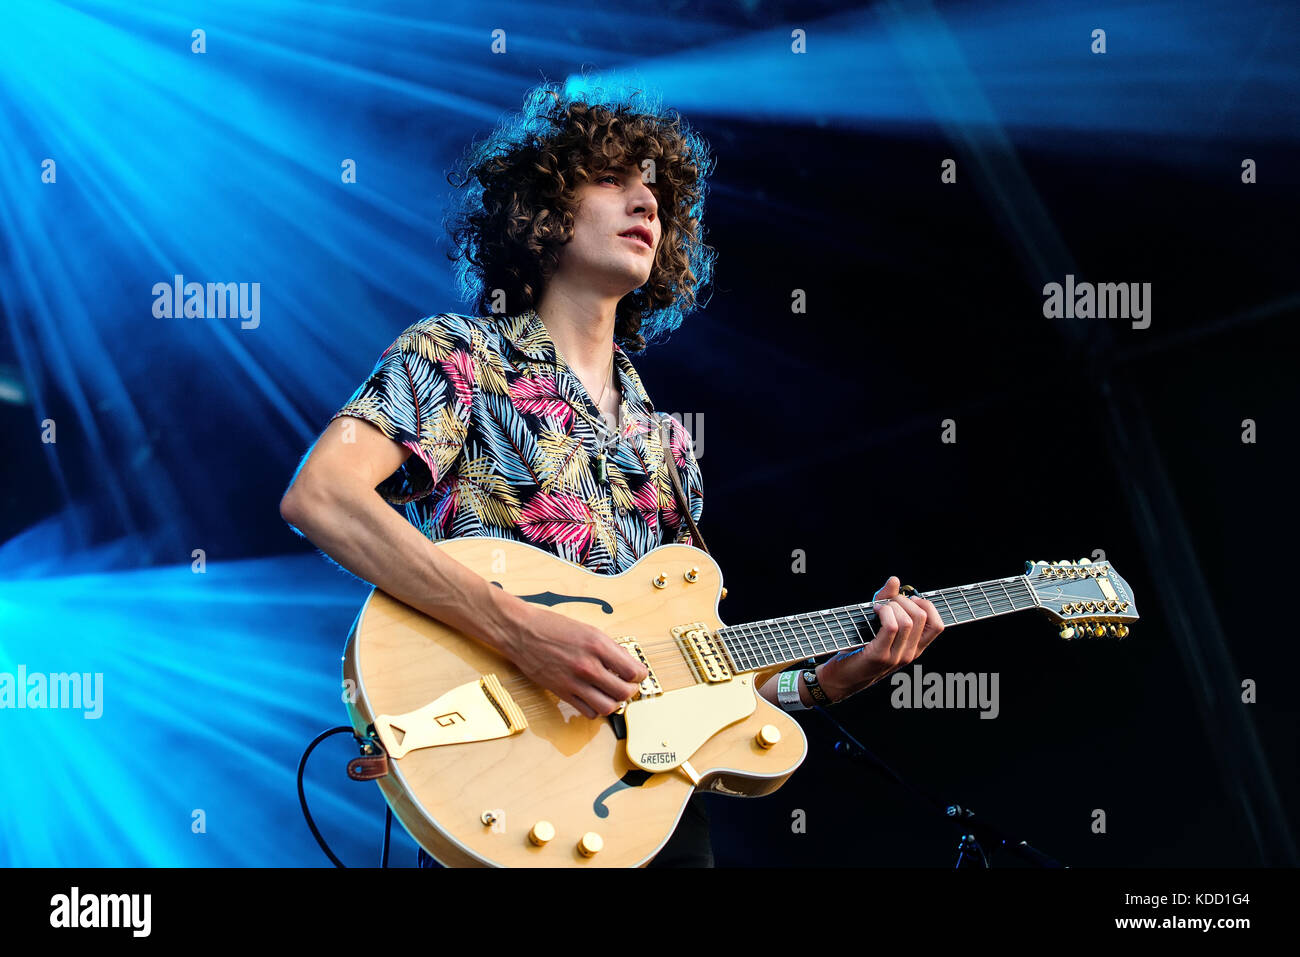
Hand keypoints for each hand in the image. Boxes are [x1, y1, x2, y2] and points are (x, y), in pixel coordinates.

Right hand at [502, 604, 648, 718]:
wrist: (522, 633)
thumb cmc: (552, 627)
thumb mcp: (588, 630)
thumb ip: (610, 648)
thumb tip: (627, 663)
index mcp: (598, 646)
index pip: (633, 671)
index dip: (640, 675)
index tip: (637, 674)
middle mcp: (588, 666)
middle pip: (624, 693)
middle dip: (630, 691)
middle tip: (627, 685)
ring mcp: (574, 682)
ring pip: (608, 707)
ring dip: (614, 703)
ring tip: (611, 694)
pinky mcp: (562, 693)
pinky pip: (587, 712)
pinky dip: (595, 709)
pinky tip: (594, 698)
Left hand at [817, 575, 944, 701]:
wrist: (840, 678)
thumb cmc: (860, 649)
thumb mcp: (878, 625)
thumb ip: (888, 603)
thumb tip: (894, 580)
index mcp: (915, 648)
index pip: (938, 625)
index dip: (926, 605)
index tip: (908, 600)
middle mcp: (910, 654)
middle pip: (921, 617)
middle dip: (903, 600)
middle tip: (886, 602)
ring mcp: (896, 657)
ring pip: (907, 620)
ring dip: (891, 606)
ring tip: (877, 607)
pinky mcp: (879, 656)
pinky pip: (891, 627)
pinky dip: (883, 612)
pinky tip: (873, 611)